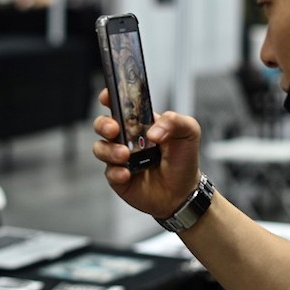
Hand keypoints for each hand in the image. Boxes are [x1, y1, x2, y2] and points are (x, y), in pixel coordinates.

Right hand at [92, 88, 202, 218]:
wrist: (183, 192)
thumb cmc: (183, 159)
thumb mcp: (189, 132)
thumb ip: (175, 121)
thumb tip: (153, 131)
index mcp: (140, 122)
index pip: (121, 104)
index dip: (110, 97)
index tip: (108, 96)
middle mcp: (127, 137)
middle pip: (102, 124)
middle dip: (103, 124)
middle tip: (114, 129)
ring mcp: (120, 157)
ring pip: (100, 147)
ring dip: (110, 150)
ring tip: (126, 155)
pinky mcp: (117, 176)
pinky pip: (108, 172)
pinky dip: (116, 172)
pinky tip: (127, 174)